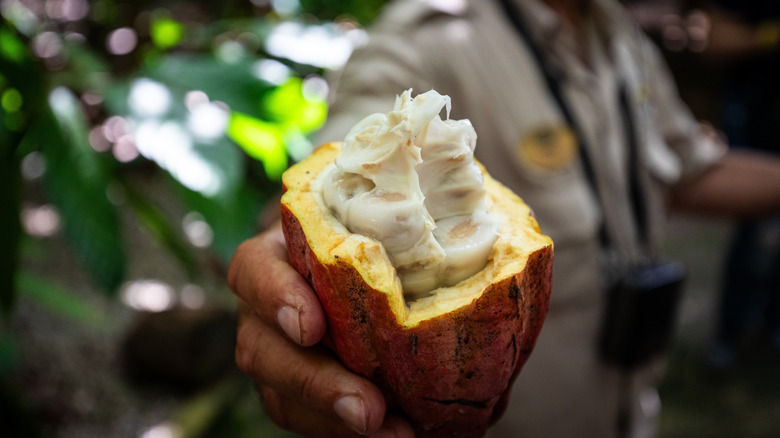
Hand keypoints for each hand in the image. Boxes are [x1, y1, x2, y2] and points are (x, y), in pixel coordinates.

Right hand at [228, 224, 414, 436]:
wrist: (359, 264)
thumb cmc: (365, 231)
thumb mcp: (370, 212)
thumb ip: (395, 216)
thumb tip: (471, 236)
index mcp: (273, 257)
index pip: (254, 270)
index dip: (276, 297)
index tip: (312, 326)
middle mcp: (262, 310)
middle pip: (262, 349)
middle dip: (315, 384)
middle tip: (368, 409)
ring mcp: (274, 353)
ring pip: (280, 395)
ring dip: (335, 420)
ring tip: (393, 433)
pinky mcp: (293, 390)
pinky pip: (308, 419)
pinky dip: (345, 431)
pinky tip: (394, 433)